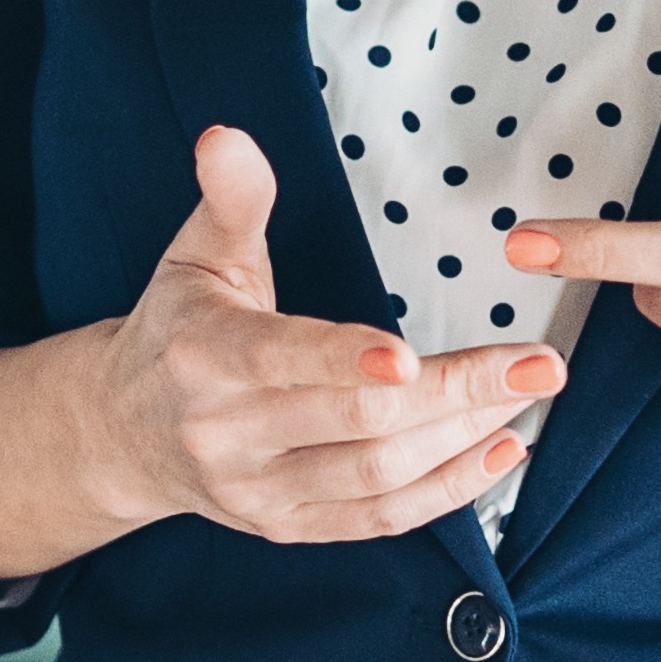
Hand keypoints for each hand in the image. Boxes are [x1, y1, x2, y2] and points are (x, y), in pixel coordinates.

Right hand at [69, 126, 565, 542]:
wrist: (122, 432)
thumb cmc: (175, 327)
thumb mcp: (194, 253)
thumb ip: (230, 197)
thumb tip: (230, 136)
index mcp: (202, 356)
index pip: (278, 359)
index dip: (344, 360)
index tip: (410, 357)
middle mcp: (227, 434)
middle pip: (355, 423)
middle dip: (454, 393)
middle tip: (538, 364)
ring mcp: (258, 490)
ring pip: (377, 475)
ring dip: (465, 437)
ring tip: (528, 394)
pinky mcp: (286, 526)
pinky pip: (379, 519)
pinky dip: (448, 491)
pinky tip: (501, 450)